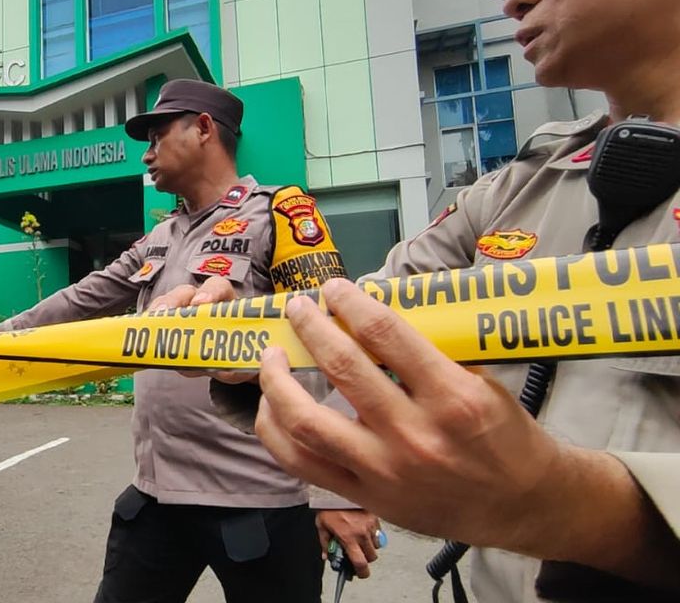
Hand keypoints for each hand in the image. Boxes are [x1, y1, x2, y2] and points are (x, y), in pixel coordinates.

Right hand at [154, 277, 256, 383]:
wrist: (232, 360)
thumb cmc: (239, 351)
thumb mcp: (243, 358)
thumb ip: (239, 364)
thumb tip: (226, 371)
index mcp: (224, 301)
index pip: (217, 287)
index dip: (209, 292)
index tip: (202, 303)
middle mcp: (200, 303)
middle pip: (183, 293)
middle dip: (173, 302)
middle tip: (166, 314)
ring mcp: (180, 315)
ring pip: (164, 307)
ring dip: (156, 316)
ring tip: (149, 328)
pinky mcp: (167, 330)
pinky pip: (154, 326)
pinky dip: (149, 333)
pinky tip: (144, 342)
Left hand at [253, 278, 565, 553]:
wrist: (521, 505)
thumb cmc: (504, 437)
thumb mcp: (483, 384)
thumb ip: (432, 353)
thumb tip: (375, 314)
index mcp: (453, 398)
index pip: (387, 334)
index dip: (352, 303)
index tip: (335, 288)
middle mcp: (414, 435)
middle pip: (342, 367)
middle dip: (311, 327)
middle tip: (298, 308)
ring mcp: (383, 470)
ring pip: (305, 420)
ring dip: (277, 380)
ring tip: (271, 355)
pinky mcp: (364, 495)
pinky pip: (300, 461)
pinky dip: (275, 430)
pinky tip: (271, 404)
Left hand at [316, 509, 381, 578]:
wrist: (337, 488)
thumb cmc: (328, 507)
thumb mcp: (321, 526)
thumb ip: (325, 543)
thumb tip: (326, 556)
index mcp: (348, 538)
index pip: (360, 563)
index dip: (362, 573)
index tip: (360, 574)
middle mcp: (362, 534)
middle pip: (371, 558)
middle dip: (365, 559)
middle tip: (357, 554)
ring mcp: (371, 526)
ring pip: (376, 546)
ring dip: (369, 547)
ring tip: (359, 540)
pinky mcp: (375, 518)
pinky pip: (378, 533)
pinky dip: (372, 535)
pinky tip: (363, 529)